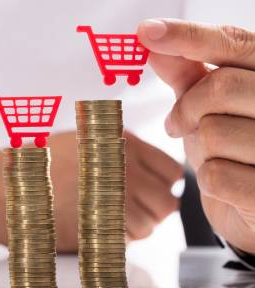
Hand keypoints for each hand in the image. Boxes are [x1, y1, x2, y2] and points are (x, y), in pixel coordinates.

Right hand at [0, 132, 181, 251]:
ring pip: (150, 226)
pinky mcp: (100, 228)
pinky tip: (95, 227)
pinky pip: (127, 242)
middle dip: (153, 209)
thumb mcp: (80, 140)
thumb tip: (149, 170)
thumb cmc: (33, 166)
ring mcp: (112, 200)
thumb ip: (117, 151)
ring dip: (135, 227)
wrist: (1, 189)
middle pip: (166, 202)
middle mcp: (122, 170)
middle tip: (132, 209)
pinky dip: (116, 240)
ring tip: (108, 219)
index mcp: (119, 144)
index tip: (153, 190)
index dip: (163, 184)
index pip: (171, 172)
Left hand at [137, 18, 254, 252]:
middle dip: (186, 109)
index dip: (188, 37)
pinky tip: (227, 185)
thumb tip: (151, 40)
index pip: (235, 43)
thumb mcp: (209, 107)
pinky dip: (209, 181)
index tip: (146, 32)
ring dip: (199, 150)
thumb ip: (187, 74)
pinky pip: (217, 175)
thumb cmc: (235, 152)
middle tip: (178, 125)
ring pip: (213, 132)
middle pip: (220, 88)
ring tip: (215, 157)